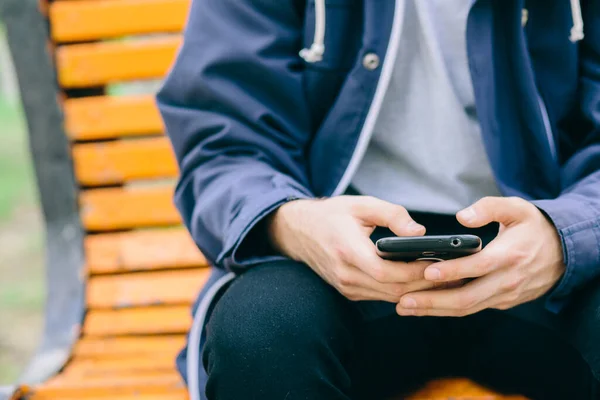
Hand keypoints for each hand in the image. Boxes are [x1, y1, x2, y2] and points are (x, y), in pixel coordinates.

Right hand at [268, 196, 436, 302]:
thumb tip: (420, 233)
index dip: (416, 272)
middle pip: (393, 290)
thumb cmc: (332, 214)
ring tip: (443, 278)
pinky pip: (381, 296)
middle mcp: (346, 275)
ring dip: (416, 291)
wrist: (299, 231)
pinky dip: (402, 291)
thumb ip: (392, 215)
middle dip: (424, 284)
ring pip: (389, 297)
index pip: (387, 272)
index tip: (440, 263)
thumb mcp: (362, 204)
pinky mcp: (348, 291)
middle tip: (452, 274)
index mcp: (348, 250)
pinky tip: (419, 281)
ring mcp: (346, 287)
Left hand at [396, 196, 565, 316]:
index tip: (426, 271)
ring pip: (467, 308)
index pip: (477, 267)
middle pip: (467, 297)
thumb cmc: (534, 227)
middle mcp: (507, 280)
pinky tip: (426, 307)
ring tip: (406, 307)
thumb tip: (462, 216)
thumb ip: (489, 207)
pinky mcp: (502, 302)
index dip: (451, 270)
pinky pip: (472, 308)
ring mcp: (504, 295)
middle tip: (403, 301)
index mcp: (509, 256)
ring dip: (435, 310)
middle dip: (432, 301)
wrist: (564, 252)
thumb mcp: (517, 208)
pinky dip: (448, 309)